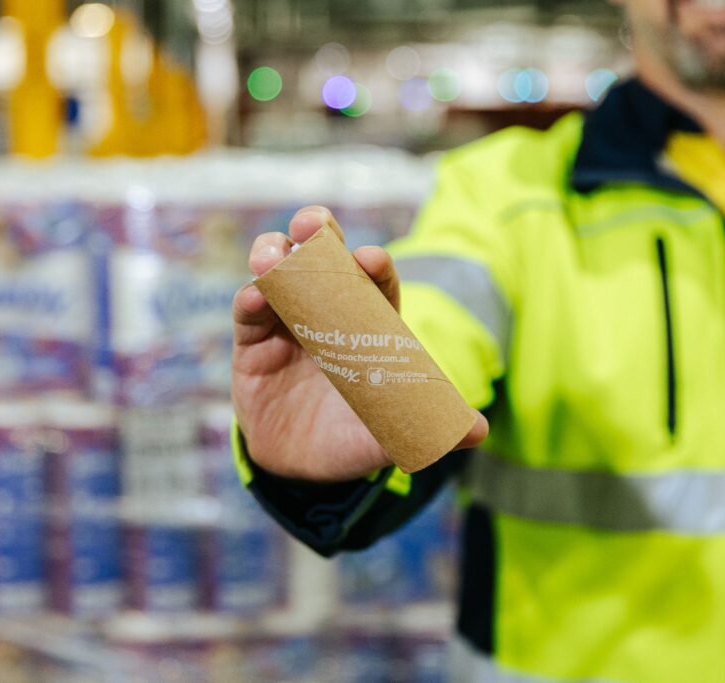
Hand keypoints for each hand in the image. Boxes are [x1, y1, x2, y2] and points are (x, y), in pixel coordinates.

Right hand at [231, 206, 487, 481]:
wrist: (302, 469)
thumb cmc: (353, 439)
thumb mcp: (389, 433)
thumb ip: (425, 427)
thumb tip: (477, 431)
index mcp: (368, 326)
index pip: (375, 285)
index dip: (374, 268)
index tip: (370, 259)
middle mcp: (328, 313)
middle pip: (325, 258)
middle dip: (319, 232)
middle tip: (312, 223)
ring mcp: (288, 323)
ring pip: (280, 273)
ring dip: (275, 254)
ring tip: (272, 255)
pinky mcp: (253, 342)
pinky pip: (248, 314)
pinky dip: (249, 300)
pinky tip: (253, 296)